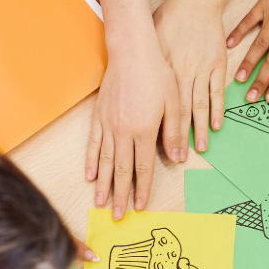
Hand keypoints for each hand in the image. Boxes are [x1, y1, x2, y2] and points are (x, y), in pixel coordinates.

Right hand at [87, 29, 182, 217]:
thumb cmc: (156, 74)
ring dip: (103, 184)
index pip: (143, 167)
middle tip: (117, 216)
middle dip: (120, 195)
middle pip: (122, 170)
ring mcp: (108, 124)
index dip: (142, 189)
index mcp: (144, 130)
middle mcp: (123, 131)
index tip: (140, 206)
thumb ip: (174, 132)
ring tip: (100, 203)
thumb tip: (179, 158)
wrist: (132, 52)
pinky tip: (90, 175)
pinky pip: (94, 144)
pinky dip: (92, 161)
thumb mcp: (174, 103)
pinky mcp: (98, 116)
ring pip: (105, 161)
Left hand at [154, 0, 229, 152]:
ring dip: (200, 129)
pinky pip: (217, 92)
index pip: (161, 107)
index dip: (161, 129)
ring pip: (200, 105)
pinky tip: (216, 125)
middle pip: (180, 113)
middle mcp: (182, 74)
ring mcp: (201, 70)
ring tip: (201, 149)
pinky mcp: (217, 64)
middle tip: (180, 159)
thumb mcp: (151, 42)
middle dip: (179, 138)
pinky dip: (217, 109)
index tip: (160, 147)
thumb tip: (135, 87)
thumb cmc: (169, 19)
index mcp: (164, 70)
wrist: (195, 0)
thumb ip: (147, 66)